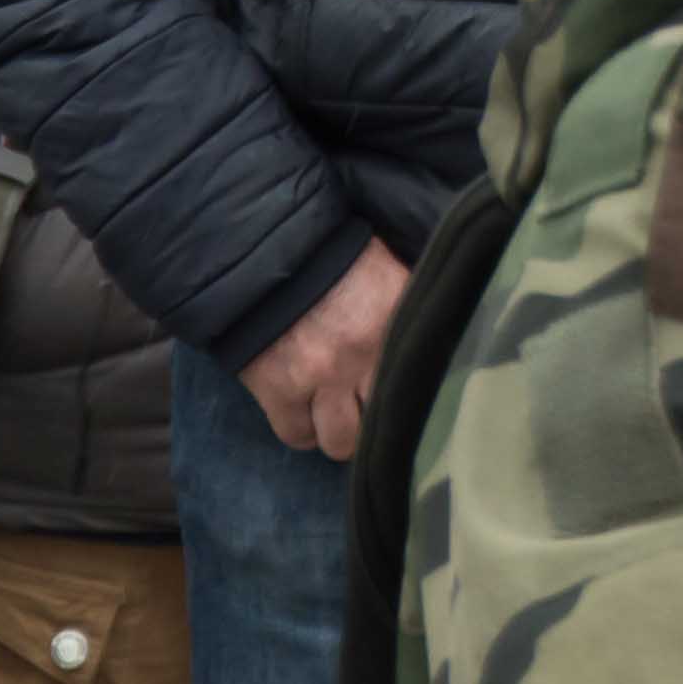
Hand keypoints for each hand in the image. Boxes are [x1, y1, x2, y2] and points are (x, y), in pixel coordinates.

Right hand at [235, 238, 408, 461]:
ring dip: (335, 429)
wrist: (258, 242)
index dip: (407, 393)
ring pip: (341, 441)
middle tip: (362, 404)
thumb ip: (404, 310)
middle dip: (372, 417)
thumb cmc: (326, 252)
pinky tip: (300, 408)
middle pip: (384, 421)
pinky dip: (299, 426)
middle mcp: (366, 352)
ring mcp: (322, 374)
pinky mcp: (279, 387)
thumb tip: (423, 342)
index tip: (399, 393)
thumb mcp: (382, 271)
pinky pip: (297, 434)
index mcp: (397, 317)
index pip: (422, 382)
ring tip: (330, 410)